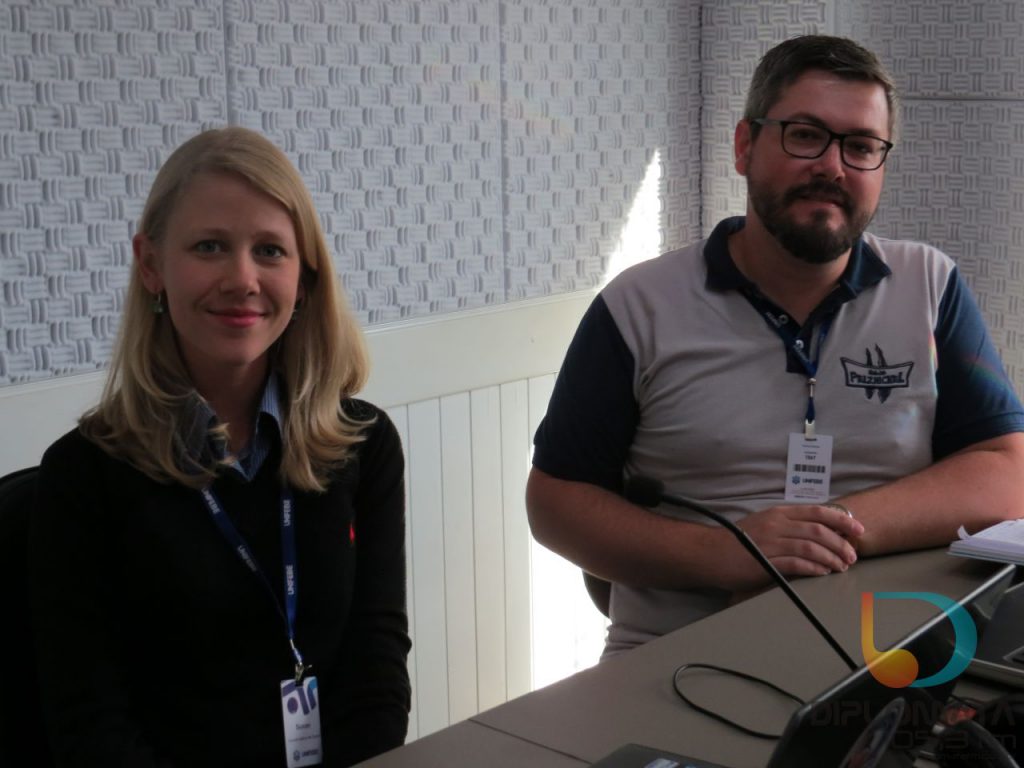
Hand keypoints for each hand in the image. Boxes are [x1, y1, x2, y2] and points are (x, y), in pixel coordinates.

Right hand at [717, 503, 863, 591]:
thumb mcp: (765, 524)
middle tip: (852, 556)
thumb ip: (789, 526)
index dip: (842, 520)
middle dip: (841, 544)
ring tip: (841, 567)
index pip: (818, 512)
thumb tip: (819, 532)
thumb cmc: (738, 541)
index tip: (858, 530)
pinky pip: (797, 563)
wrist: (710, 553)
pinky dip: (814, 568)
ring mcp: (771, 542)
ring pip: (811, 547)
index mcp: (779, 513)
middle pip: (819, 530)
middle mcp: (777, 524)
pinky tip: (823, 572)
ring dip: (831, 558)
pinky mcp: (765, 561)